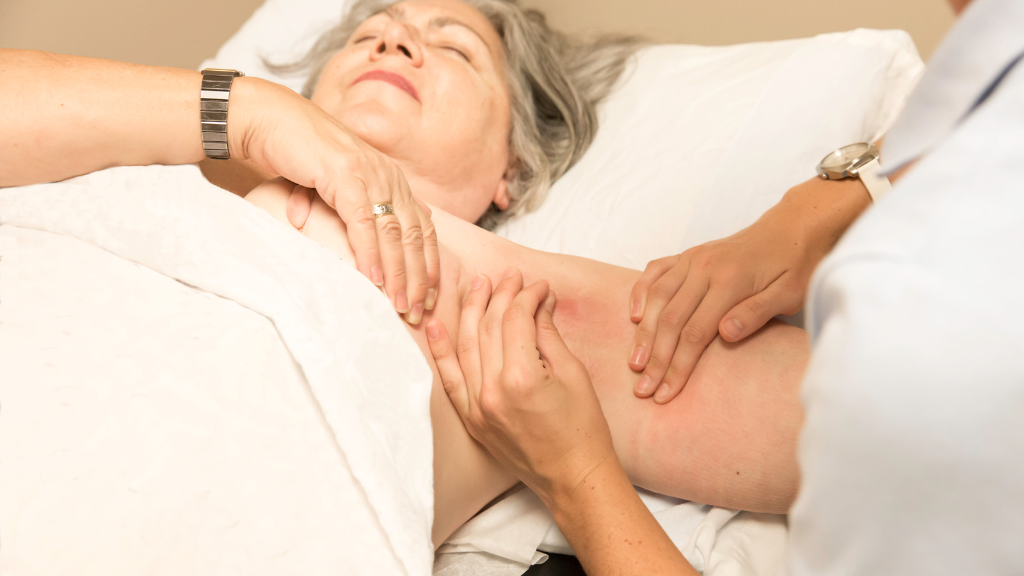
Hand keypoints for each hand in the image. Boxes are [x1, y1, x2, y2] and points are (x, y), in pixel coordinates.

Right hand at [230, 77, 439, 321]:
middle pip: (415, 235)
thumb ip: (354, 215)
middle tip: (420, 312)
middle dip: (419, 278)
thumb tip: (364, 254)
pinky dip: (370, 251)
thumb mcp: (336, 189)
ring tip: (399, 303)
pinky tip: (373, 277)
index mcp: (392, 179)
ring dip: (398, 272)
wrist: (269, 120)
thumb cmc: (299, 156)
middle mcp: (388, 176)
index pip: (423, 228)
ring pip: (393, 232)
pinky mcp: (344, 175)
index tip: (430, 297)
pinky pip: (362, 221)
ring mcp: (368, 174)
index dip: (428, 264)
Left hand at [425, 269, 616, 502]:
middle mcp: (492, 391)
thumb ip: (548, 335)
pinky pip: (449, 378)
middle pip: (489, 327)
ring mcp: (477, 407)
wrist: (574, 478)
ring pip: (465, 345)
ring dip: (470, 311)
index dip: (527, 296)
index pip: (516, 320)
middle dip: (500, 296)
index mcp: (521, 378)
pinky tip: (434, 325)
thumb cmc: (583, 430)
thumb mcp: (573, 375)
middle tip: (509, 277)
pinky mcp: (471, 419)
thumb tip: (539, 301)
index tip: (539, 286)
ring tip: (477, 286)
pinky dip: (440, 350)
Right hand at [629, 178, 867, 403]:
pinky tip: (633, 316)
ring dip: (643, 333)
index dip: (678, 367)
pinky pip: (655, 271)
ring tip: (634, 362)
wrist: (794, 227)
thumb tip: (725, 335)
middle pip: (671, 320)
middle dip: (655, 358)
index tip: (666, 393)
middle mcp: (705, 267)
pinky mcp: (688, 254)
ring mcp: (693, 258)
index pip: (695, 333)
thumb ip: (756, 313)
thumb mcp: (790, 294)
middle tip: (643, 388)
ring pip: (658, 298)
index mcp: (730, 281)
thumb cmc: (796, 264)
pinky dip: (640, 292)